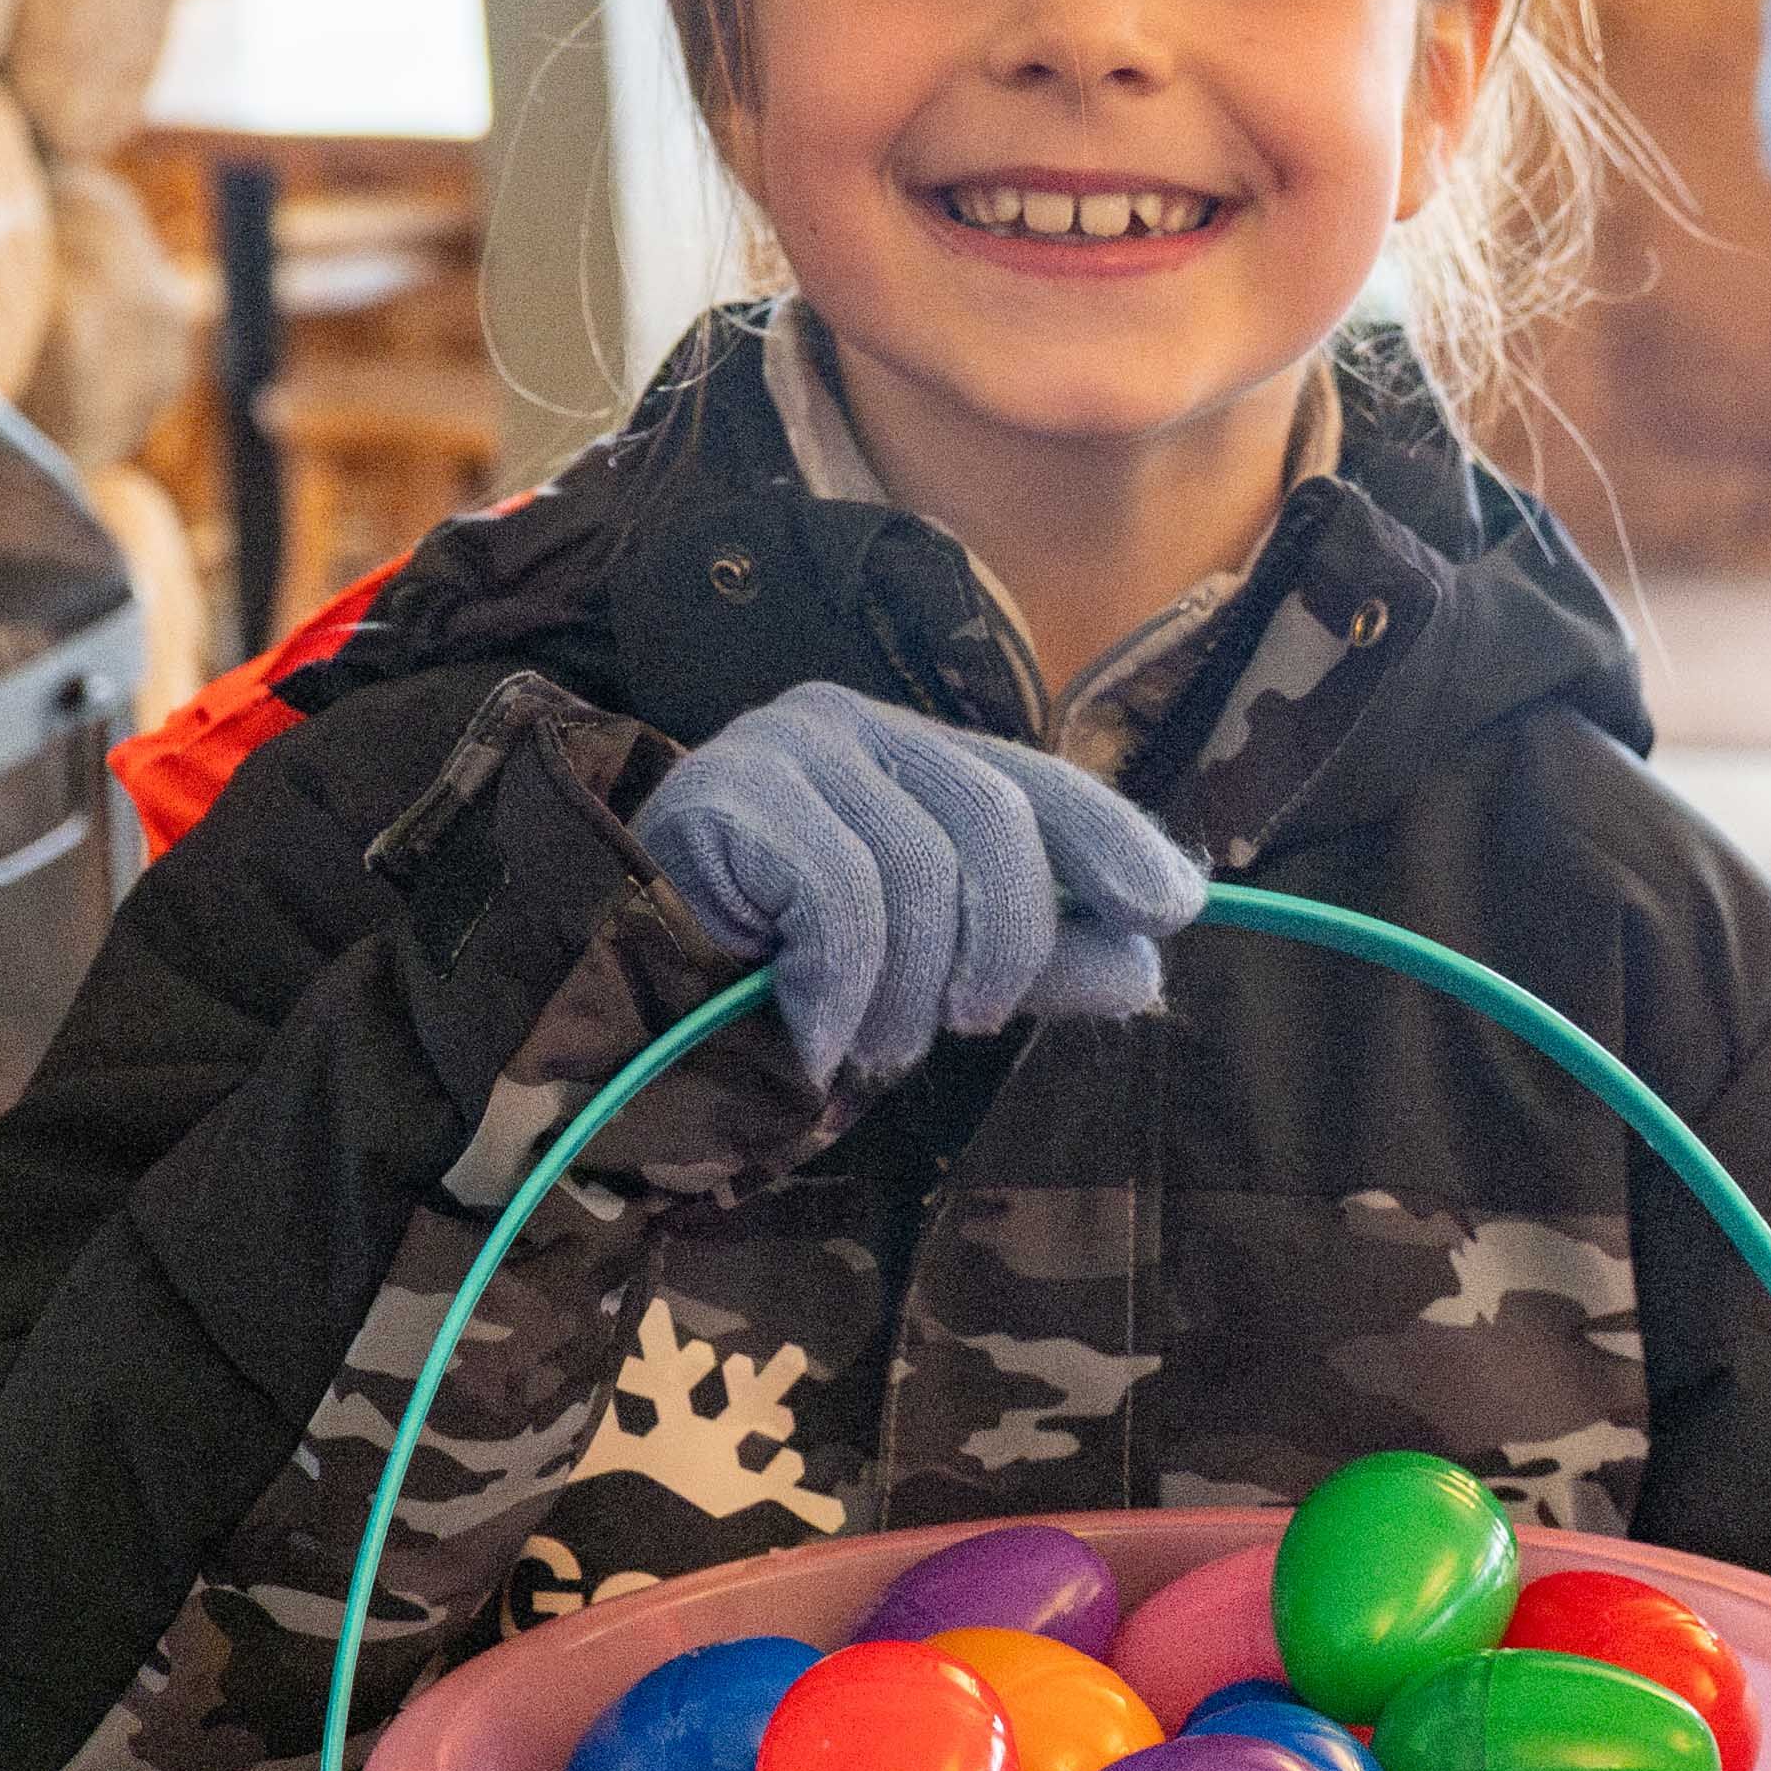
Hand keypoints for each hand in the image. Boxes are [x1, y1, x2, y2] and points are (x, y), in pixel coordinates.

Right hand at [634, 682, 1210, 1087]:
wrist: (598, 990)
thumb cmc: (764, 979)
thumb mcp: (924, 972)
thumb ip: (1032, 967)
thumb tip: (1148, 971)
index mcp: (905, 756)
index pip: (1037, 778)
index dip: (1114, 839)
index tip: (1172, 907)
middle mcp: (849, 726)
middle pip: (993, 819)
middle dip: (1002, 945)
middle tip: (962, 1025)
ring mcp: (781, 750)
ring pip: (918, 872)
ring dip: (906, 994)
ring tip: (865, 1044)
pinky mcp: (726, 796)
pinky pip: (842, 903)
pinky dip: (842, 992)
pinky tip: (810, 1030)